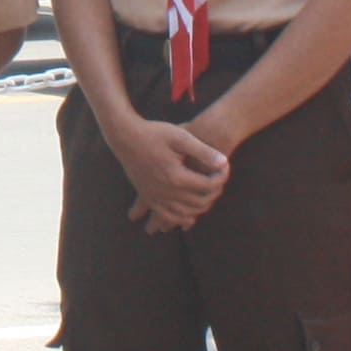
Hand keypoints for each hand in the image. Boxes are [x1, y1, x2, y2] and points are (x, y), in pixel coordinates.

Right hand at [109, 113, 231, 230]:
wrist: (125, 136)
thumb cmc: (154, 133)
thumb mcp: (181, 137)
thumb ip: (203, 151)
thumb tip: (224, 162)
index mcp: (176, 176)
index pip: (209, 185)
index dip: (222, 176)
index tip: (226, 166)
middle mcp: (166, 191)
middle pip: (199, 202)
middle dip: (215, 192)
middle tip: (220, 179)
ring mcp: (155, 196)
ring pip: (185, 213)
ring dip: (201, 207)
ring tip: (208, 195)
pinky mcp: (147, 196)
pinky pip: (167, 215)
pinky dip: (180, 218)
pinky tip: (188, 214)